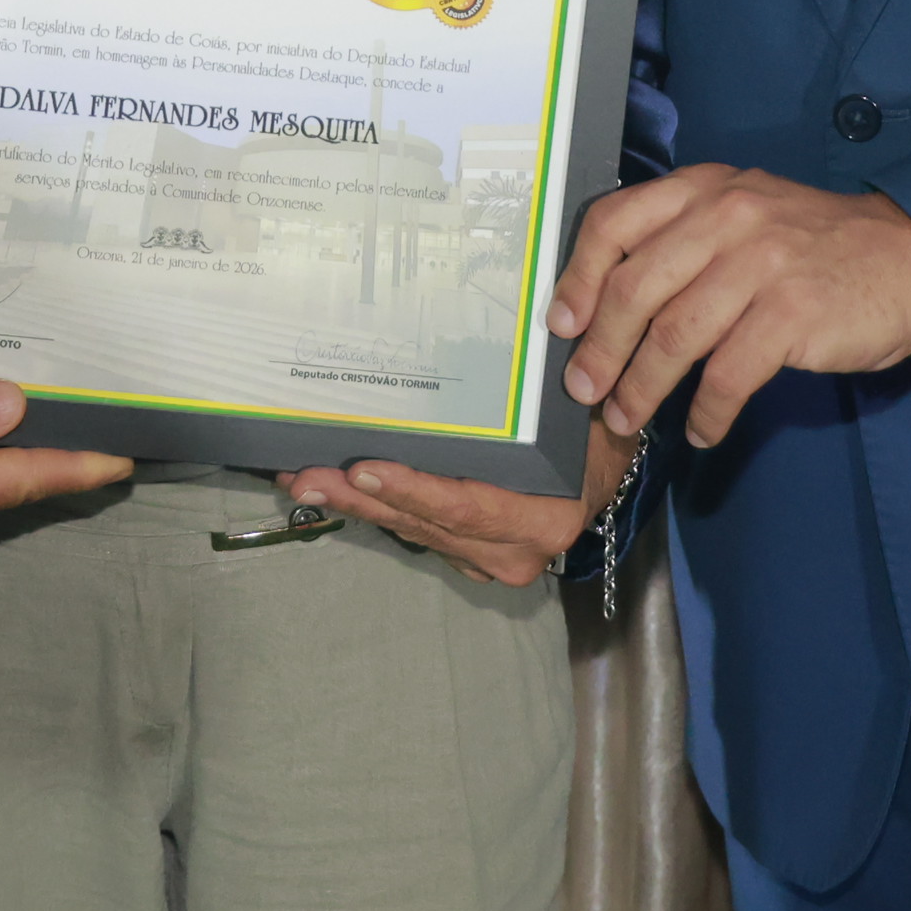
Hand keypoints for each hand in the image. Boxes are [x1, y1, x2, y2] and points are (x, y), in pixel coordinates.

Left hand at [285, 415, 638, 587]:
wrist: (608, 471)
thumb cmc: (594, 434)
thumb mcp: (584, 414)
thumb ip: (548, 400)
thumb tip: (517, 352)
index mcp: (543, 519)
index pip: (467, 506)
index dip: (414, 491)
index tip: (364, 471)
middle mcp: (513, 550)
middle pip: (425, 524)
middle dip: (360, 500)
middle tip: (305, 476)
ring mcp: (487, 559)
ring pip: (412, 530)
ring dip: (355, 505)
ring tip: (302, 477)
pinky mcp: (467, 554)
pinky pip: (416, 530)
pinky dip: (375, 509)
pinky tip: (335, 486)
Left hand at [545, 166, 910, 450]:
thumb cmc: (818, 245)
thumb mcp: (748, 213)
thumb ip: (686, 239)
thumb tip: (610, 304)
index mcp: (706, 189)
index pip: (615, 221)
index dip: (578, 278)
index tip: (561, 324)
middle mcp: (728, 216)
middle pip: (635, 289)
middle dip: (600, 350)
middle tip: (584, 391)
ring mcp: (763, 263)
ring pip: (674, 337)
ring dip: (642, 389)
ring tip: (629, 418)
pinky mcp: (795, 313)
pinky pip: (728, 375)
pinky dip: (706, 412)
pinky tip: (702, 430)